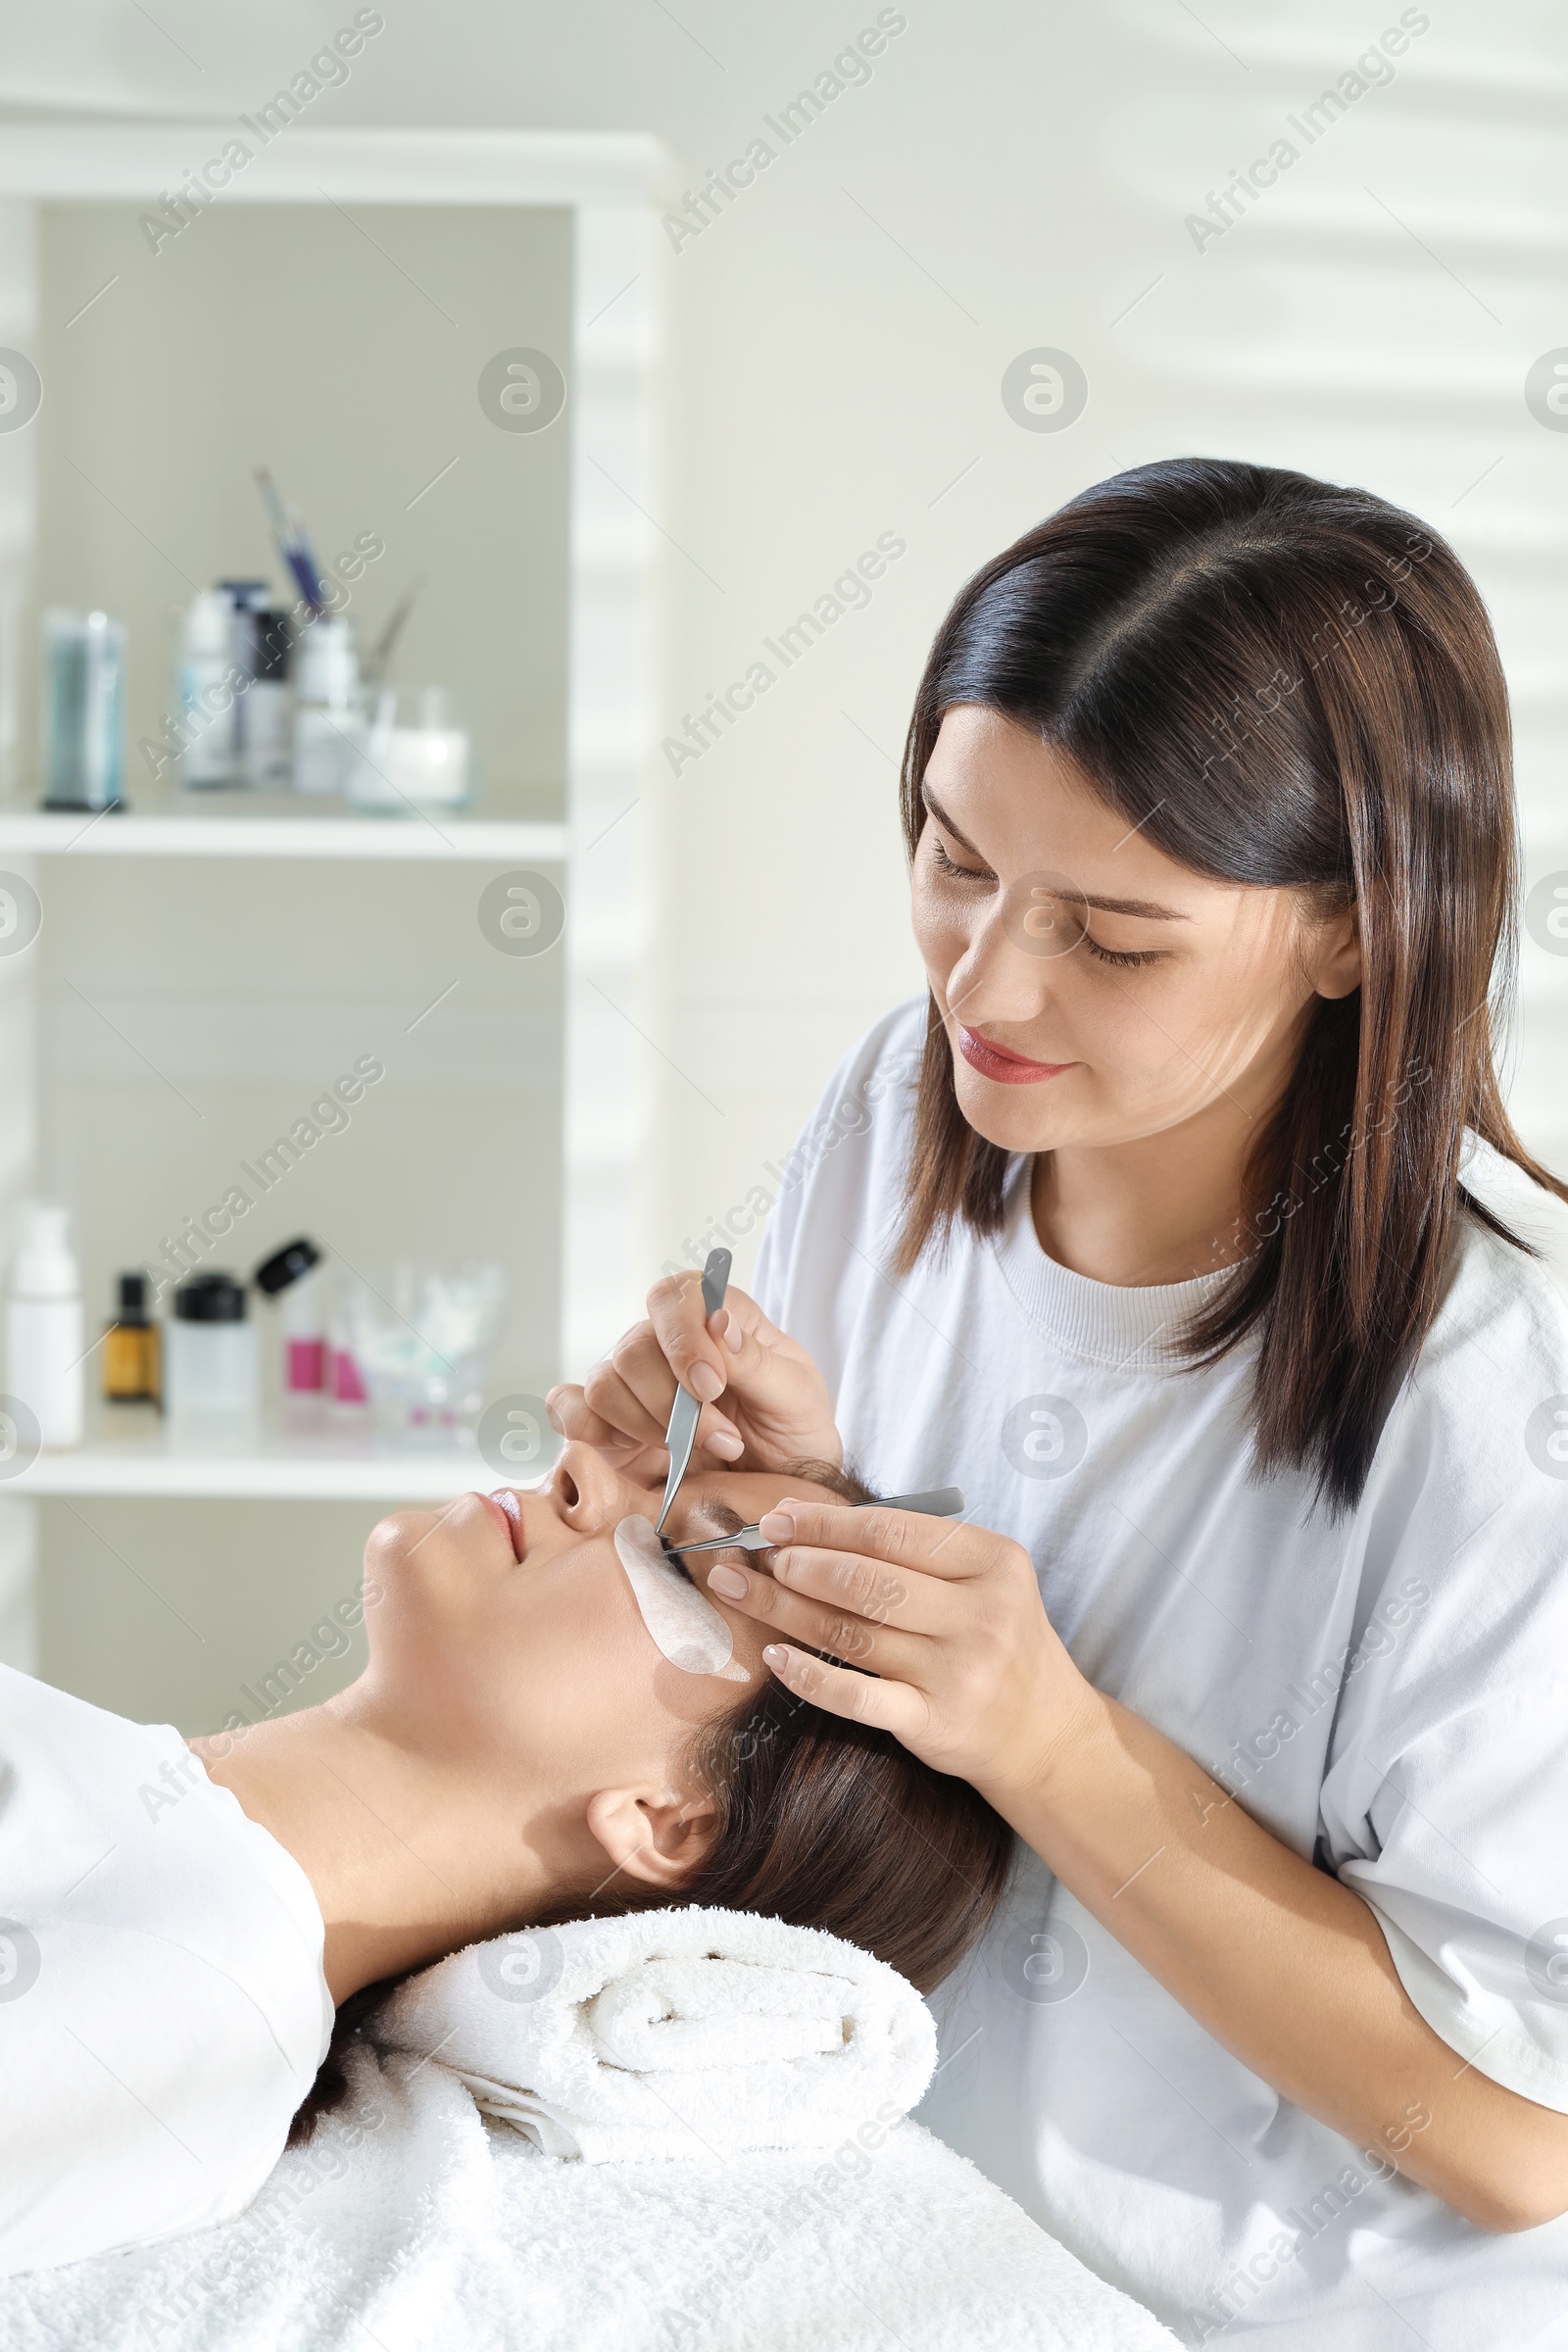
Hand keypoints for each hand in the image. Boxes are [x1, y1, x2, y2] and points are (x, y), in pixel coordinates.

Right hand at [546, 1279, 841, 1480]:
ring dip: (648, 1428)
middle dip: (674, 1404)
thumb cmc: (792, 1433)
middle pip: (633, 1349)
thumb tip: (717, 1319)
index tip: (711, 1385)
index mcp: (712, 1316)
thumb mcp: (796, 1398)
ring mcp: (630, 1383)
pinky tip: (641, 1456)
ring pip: (604, 1385)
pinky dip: (594, 1433)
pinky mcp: (605, 1425)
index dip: (684, 1337)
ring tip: (697, 1457)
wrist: (779, 1492)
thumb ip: (755, 1361)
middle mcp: (663, 1342)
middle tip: (725, 1442)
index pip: (674, 1297)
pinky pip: (570, 1412)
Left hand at [711, 1497, 1096, 1800]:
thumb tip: (811, 1523)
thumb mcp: (984, 1579)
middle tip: (760, 1554)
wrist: (1042, 1732)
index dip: (827, 1522)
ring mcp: (957, 1673)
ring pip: (852, 1632)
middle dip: (800, 1562)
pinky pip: (855, 1696)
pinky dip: (808, 1676)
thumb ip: (916, 1549)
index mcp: (993, 1562)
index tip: (781, 1516)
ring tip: (745, 1589)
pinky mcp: (932, 1723)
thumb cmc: (999, 1639)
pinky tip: (774, 1657)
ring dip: (786, 1608)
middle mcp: (980, 1616)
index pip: (894, 1531)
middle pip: (868, 1580)